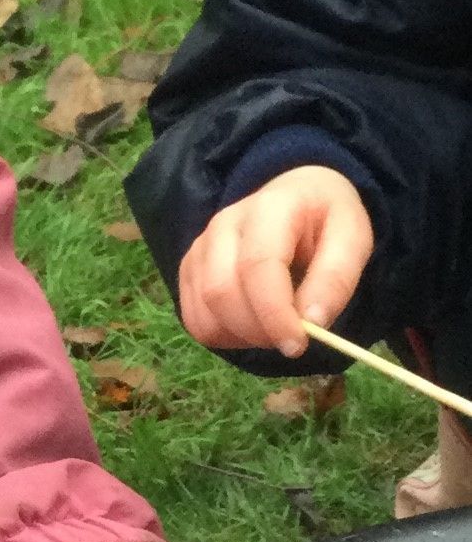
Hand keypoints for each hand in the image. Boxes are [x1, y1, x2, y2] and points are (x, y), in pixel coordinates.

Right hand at [178, 166, 372, 358]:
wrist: (299, 197)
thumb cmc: (327, 220)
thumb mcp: (353, 239)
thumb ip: (336, 278)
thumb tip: (312, 323)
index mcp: (270, 208)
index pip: (257, 265)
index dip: (274, 312)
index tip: (297, 344)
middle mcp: (224, 223)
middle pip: (221, 291)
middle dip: (257, 330)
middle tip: (292, 340)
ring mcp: (200, 246)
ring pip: (204, 311)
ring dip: (240, 337)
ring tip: (274, 329)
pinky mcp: (189, 268)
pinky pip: (194, 319)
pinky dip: (223, 336)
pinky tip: (251, 326)